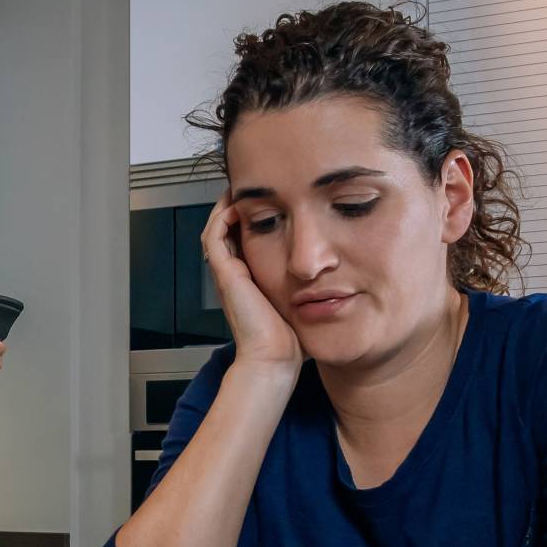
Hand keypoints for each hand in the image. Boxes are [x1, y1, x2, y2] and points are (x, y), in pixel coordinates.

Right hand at [203, 192, 300, 372]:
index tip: (270, 201)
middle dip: (239, 207)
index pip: (242, 239)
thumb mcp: (300, 300)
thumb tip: (332, 272)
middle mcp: (235, 274)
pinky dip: (222, 217)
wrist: (275, 358)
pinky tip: (238, 204)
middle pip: (227, 230)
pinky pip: (214, 236)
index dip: (252, 218)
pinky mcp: (225, 273)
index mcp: (250, 280)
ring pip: (216, 228)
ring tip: (242, 190)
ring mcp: (227, 273)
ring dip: (227, 207)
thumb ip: (307, 285)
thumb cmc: (289, 338)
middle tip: (253, 189)